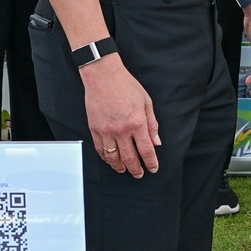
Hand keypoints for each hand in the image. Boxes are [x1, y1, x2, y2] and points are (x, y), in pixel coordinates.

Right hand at [82, 56, 158, 175]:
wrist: (103, 76)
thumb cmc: (126, 85)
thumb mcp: (146, 102)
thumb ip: (152, 124)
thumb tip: (156, 142)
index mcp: (137, 123)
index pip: (146, 150)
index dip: (151, 162)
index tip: (153, 169)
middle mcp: (121, 130)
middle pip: (130, 158)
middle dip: (136, 169)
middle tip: (139, 174)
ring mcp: (106, 131)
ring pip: (113, 157)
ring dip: (120, 167)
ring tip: (124, 170)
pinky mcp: (94, 129)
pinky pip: (100, 149)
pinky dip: (106, 158)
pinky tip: (110, 160)